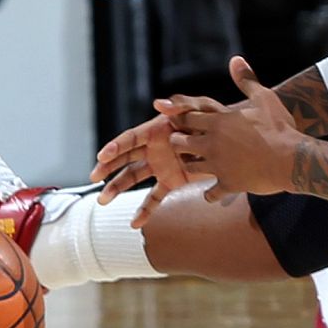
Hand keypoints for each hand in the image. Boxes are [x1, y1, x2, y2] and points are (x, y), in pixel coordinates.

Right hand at [92, 111, 211, 227]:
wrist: (233, 139)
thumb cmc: (216, 118)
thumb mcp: (201, 107)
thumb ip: (181, 104)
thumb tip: (157, 104)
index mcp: (158, 130)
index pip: (131, 139)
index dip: (116, 147)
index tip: (101, 156)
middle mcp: (155, 148)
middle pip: (125, 158)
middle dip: (108, 167)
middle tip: (94, 177)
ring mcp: (161, 166)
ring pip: (133, 178)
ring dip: (117, 187)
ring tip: (103, 201)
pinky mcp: (172, 181)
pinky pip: (155, 197)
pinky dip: (145, 210)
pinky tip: (135, 223)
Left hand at [163, 56, 303, 201]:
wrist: (292, 158)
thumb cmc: (279, 126)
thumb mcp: (264, 98)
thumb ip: (246, 80)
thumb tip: (236, 60)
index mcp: (218, 121)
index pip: (186, 118)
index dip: (183, 119)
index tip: (187, 121)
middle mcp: (212, 143)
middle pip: (179, 143)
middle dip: (180, 142)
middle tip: (186, 142)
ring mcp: (218, 165)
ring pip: (190, 167)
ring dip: (191, 165)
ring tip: (198, 164)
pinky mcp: (228, 184)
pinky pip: (210, 193)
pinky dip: (211, 193)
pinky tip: (214, 192)